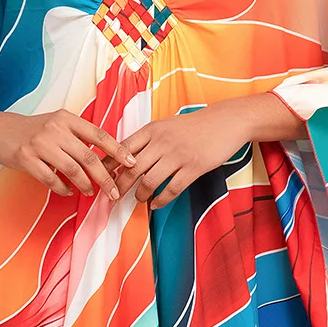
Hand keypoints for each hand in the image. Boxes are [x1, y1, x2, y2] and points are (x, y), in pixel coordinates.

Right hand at [0, 109, 136, 199]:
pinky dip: (62, 188)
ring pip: (72, 170)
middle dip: (105, 178)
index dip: (117, 150)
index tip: (132, 163)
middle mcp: (55, 129)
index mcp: (67, 119)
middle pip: (88, 157)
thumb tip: (107, 156)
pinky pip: (51, 179)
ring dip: (85, 185)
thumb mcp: (57, 124)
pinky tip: (67, 191)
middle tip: (114, 192)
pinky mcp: (26, 158)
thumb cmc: (33, 129)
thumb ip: (79, 136)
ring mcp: (40, 144)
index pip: (99, 135)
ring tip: (90, 192)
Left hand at [112, 104, 252, 208]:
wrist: (226, 121)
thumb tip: (124, 159)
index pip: (122, 148)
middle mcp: (162, 141)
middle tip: (113, 197)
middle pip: (131, 168)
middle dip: (119, 186)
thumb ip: (147, 140)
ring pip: (149, 181)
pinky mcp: (193, 168)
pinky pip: (171, 190)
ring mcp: (177, 155)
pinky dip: (160, 201)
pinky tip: (156, 204)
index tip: (101, 177)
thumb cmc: (193, 126)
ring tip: (139, 199)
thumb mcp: (166, 125)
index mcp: (152, 129)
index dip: (109, 165)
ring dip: (140, 195)